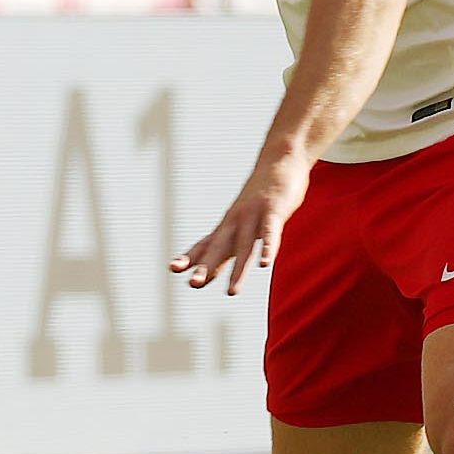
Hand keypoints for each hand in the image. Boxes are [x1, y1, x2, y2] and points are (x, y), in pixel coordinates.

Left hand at [172, 148, 311, 294]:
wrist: (279, 160)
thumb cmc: (259, 196)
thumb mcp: (242, 220)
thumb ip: (228, 245)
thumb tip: (211, 266)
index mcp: (227, 225)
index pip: (204, 244)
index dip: (190, 256)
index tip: (173, 269)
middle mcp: (235, 220)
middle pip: (218, 247)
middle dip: (206, 266)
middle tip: (193, 284)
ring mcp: (253, 215)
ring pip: (243, 246)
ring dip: (238, 270)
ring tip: (232, 293)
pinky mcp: (274, 210)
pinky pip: (270, 232)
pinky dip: (267, 248)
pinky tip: (265, 265)